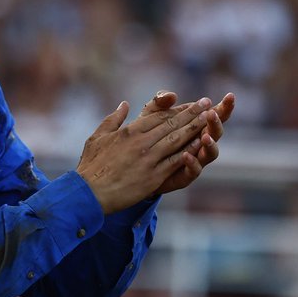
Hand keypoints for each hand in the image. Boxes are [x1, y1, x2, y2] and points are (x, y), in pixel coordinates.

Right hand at [76, 98, 213, 213]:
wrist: (88, 193)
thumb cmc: (91, 166)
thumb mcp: (98, 137)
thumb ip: (113, 119)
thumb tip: (124, 104)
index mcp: (129, 131)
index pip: (158, 116)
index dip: (176, 109)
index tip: (189, 103)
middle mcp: (141, 142)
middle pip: (171, 124)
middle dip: (191, 113)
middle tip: (206, 103)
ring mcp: (149, 158)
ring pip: (177, 139)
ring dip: (195, 128)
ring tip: (209, 118)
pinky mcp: (153, 176)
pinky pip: (176, 161)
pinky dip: (190, 151)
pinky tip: (201, 145)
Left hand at [141, 92, 234, 194]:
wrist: (135, 168)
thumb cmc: (148, 139)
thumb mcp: (150, 117)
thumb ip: (159, 104)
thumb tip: (172, 95)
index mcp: (196, 127)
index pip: (214, 115)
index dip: (223, 107)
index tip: (230, 96)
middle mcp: (200, 144)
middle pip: (216, 133)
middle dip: (216, 123)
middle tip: (212, 113)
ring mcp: (195, 160)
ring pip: (210, 153)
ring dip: (210, 144)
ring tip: (205, 136)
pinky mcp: (185, 176)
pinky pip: (194, 171)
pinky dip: (192, 163)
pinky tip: (186, 155)